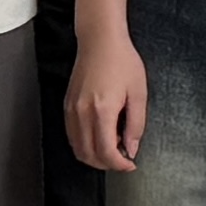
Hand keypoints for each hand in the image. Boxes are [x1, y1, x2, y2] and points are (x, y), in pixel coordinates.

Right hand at [66, 30, 149, 172]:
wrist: (100, 40)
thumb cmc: (122, 61)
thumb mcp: (139, 93)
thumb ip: (136, 125)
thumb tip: (131, 149)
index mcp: (102, 110)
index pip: (106, 152)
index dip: (119, 165)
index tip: (130, 164)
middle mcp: (82, 113)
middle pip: (89, 155)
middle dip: (107, 164)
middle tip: (123, 158)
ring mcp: (71, 110)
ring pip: (78, 149)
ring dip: (95, 156)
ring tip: (113, 148)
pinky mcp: (67, 106)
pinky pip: (72, 136)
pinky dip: (85, 144)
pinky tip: (100, 136)